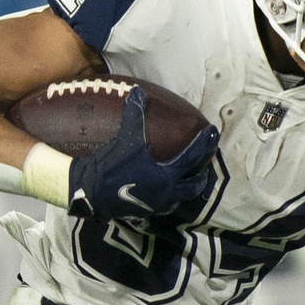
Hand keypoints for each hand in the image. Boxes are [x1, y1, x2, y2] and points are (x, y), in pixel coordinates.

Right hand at [68, 87, 219, 223]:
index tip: (213, 133)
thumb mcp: (126, 137)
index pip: (193, 156)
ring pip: (180, 198)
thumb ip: (134, 114)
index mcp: (167, 174)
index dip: (205, 143)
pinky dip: (169, 197)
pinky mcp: (144, 212)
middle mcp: (167, 192)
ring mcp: (157, 204)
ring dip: (186, 188)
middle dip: (202, 174)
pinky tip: (163, 191)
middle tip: (205, 164)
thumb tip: (138, 92)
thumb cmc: (112, 165)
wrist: (90, 191)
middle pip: (194, 185)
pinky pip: (164, 205)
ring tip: (187, 179)